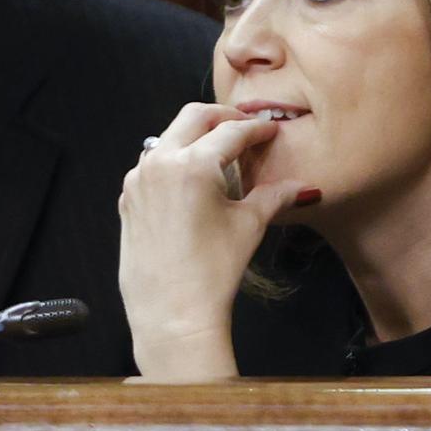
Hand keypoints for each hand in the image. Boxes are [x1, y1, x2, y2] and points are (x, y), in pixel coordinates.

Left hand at [118, 103, 313, 378]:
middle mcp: (159, 163)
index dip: (256, 129)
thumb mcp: (248, 226)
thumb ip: (274, 197)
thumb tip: (302, 187)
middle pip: (192, 118)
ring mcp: (138, 180)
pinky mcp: (128, 198)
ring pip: (167, 138)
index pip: (231, 132)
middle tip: (245, 128)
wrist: (171, 311)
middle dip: (222, 118)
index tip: (270, 131)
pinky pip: (151, 165)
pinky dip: (173, 160)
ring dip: (194, 137)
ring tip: (219, 152)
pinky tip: (192, 179)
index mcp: (192, 164)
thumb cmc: (212, 270)